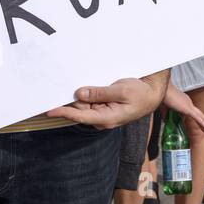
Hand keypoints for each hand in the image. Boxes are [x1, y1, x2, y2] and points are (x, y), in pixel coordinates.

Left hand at [46, 76, 167, 129]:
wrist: (152, 94)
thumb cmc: (141, 93)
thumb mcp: (122, 90)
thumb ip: (100, 93)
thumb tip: (79, 94)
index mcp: (107, 118)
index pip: (80, 116)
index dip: (64, 113)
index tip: (50, 110)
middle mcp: (102, 118)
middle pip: (79, 110)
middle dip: (68, 101)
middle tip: (56, 87)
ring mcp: (102, 113)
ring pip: (83, 105)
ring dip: (77, 96)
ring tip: (68, 84)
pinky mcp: (103, 107)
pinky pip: (89, 102)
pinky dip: (84, 94)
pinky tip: (81, 86)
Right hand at [163, 82, 203, 132]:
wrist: (161, 89)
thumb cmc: (161, 95)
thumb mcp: (164, 107)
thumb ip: (165, 114)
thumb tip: (165, 121)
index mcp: (183, 100)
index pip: (192, 110)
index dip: (196, 116)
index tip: (198, 121)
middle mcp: (188, 102)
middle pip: (198, 113)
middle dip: (203, 120)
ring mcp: (189, 105)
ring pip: (200, 116)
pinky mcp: (188, 109)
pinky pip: (197, 118)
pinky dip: (203, 124)